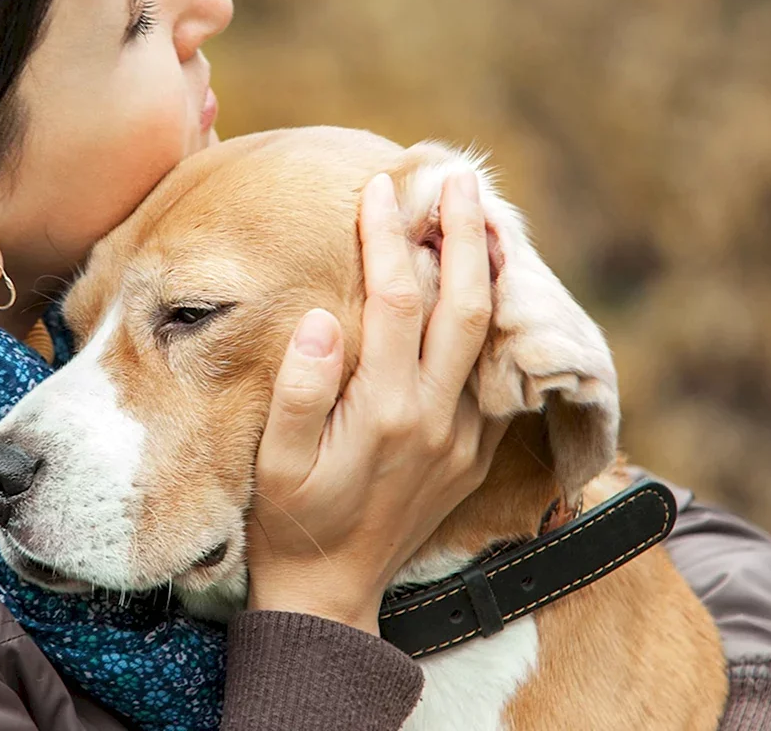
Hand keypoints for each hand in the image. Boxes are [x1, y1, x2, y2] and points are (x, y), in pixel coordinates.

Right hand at [246, 170, 506, 634]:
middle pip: (465, 305)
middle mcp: (436, 419)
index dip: (388, 238)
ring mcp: (464, 438)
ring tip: (487, 217)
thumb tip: (321, 318)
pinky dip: (495, 324)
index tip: (379, 189)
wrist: (333, 593)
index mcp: (385, 411)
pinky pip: (495, 376)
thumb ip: (300, 390)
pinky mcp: (475, 454)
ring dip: (492, 271)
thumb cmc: (291, 522)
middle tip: (460, 177)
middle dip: (465, 234)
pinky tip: (486, 291)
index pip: (396, 300)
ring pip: (491, 337)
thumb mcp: (275, 463)